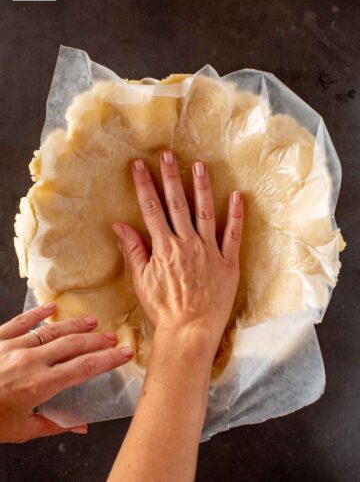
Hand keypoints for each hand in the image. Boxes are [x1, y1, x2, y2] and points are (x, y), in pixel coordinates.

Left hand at [0, 303, 132, 442]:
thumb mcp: (21, 431)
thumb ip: (53, 424)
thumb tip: (81, 425)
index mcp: (38, 385)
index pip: (83, 368)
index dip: (107, 359)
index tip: (124, 353)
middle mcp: (29, 361)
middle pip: (72, 345)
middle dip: (96, 340)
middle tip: (113, 336)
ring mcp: (12, 346)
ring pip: (52, 330)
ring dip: (74, 325)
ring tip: (93, 321)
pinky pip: (20, 321)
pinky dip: (37, 313)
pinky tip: (52, 307)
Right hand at [113, 150, 242, 357]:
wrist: (189, 331)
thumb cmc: (163, 309)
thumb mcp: (142, 280)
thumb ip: (134, 250)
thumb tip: (119, 226)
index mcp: (164, 247)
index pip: (151, 208)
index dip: (144, 184)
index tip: (139, 164)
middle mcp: (186, 243)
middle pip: (176, 203)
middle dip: (170, 176)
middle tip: (167, 153)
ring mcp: (209, 251)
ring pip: (205, 212)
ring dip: (201, 187)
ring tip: (199, 164)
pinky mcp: (228, 262)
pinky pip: (233, 235)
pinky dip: (236, 215)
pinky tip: (237, 195)